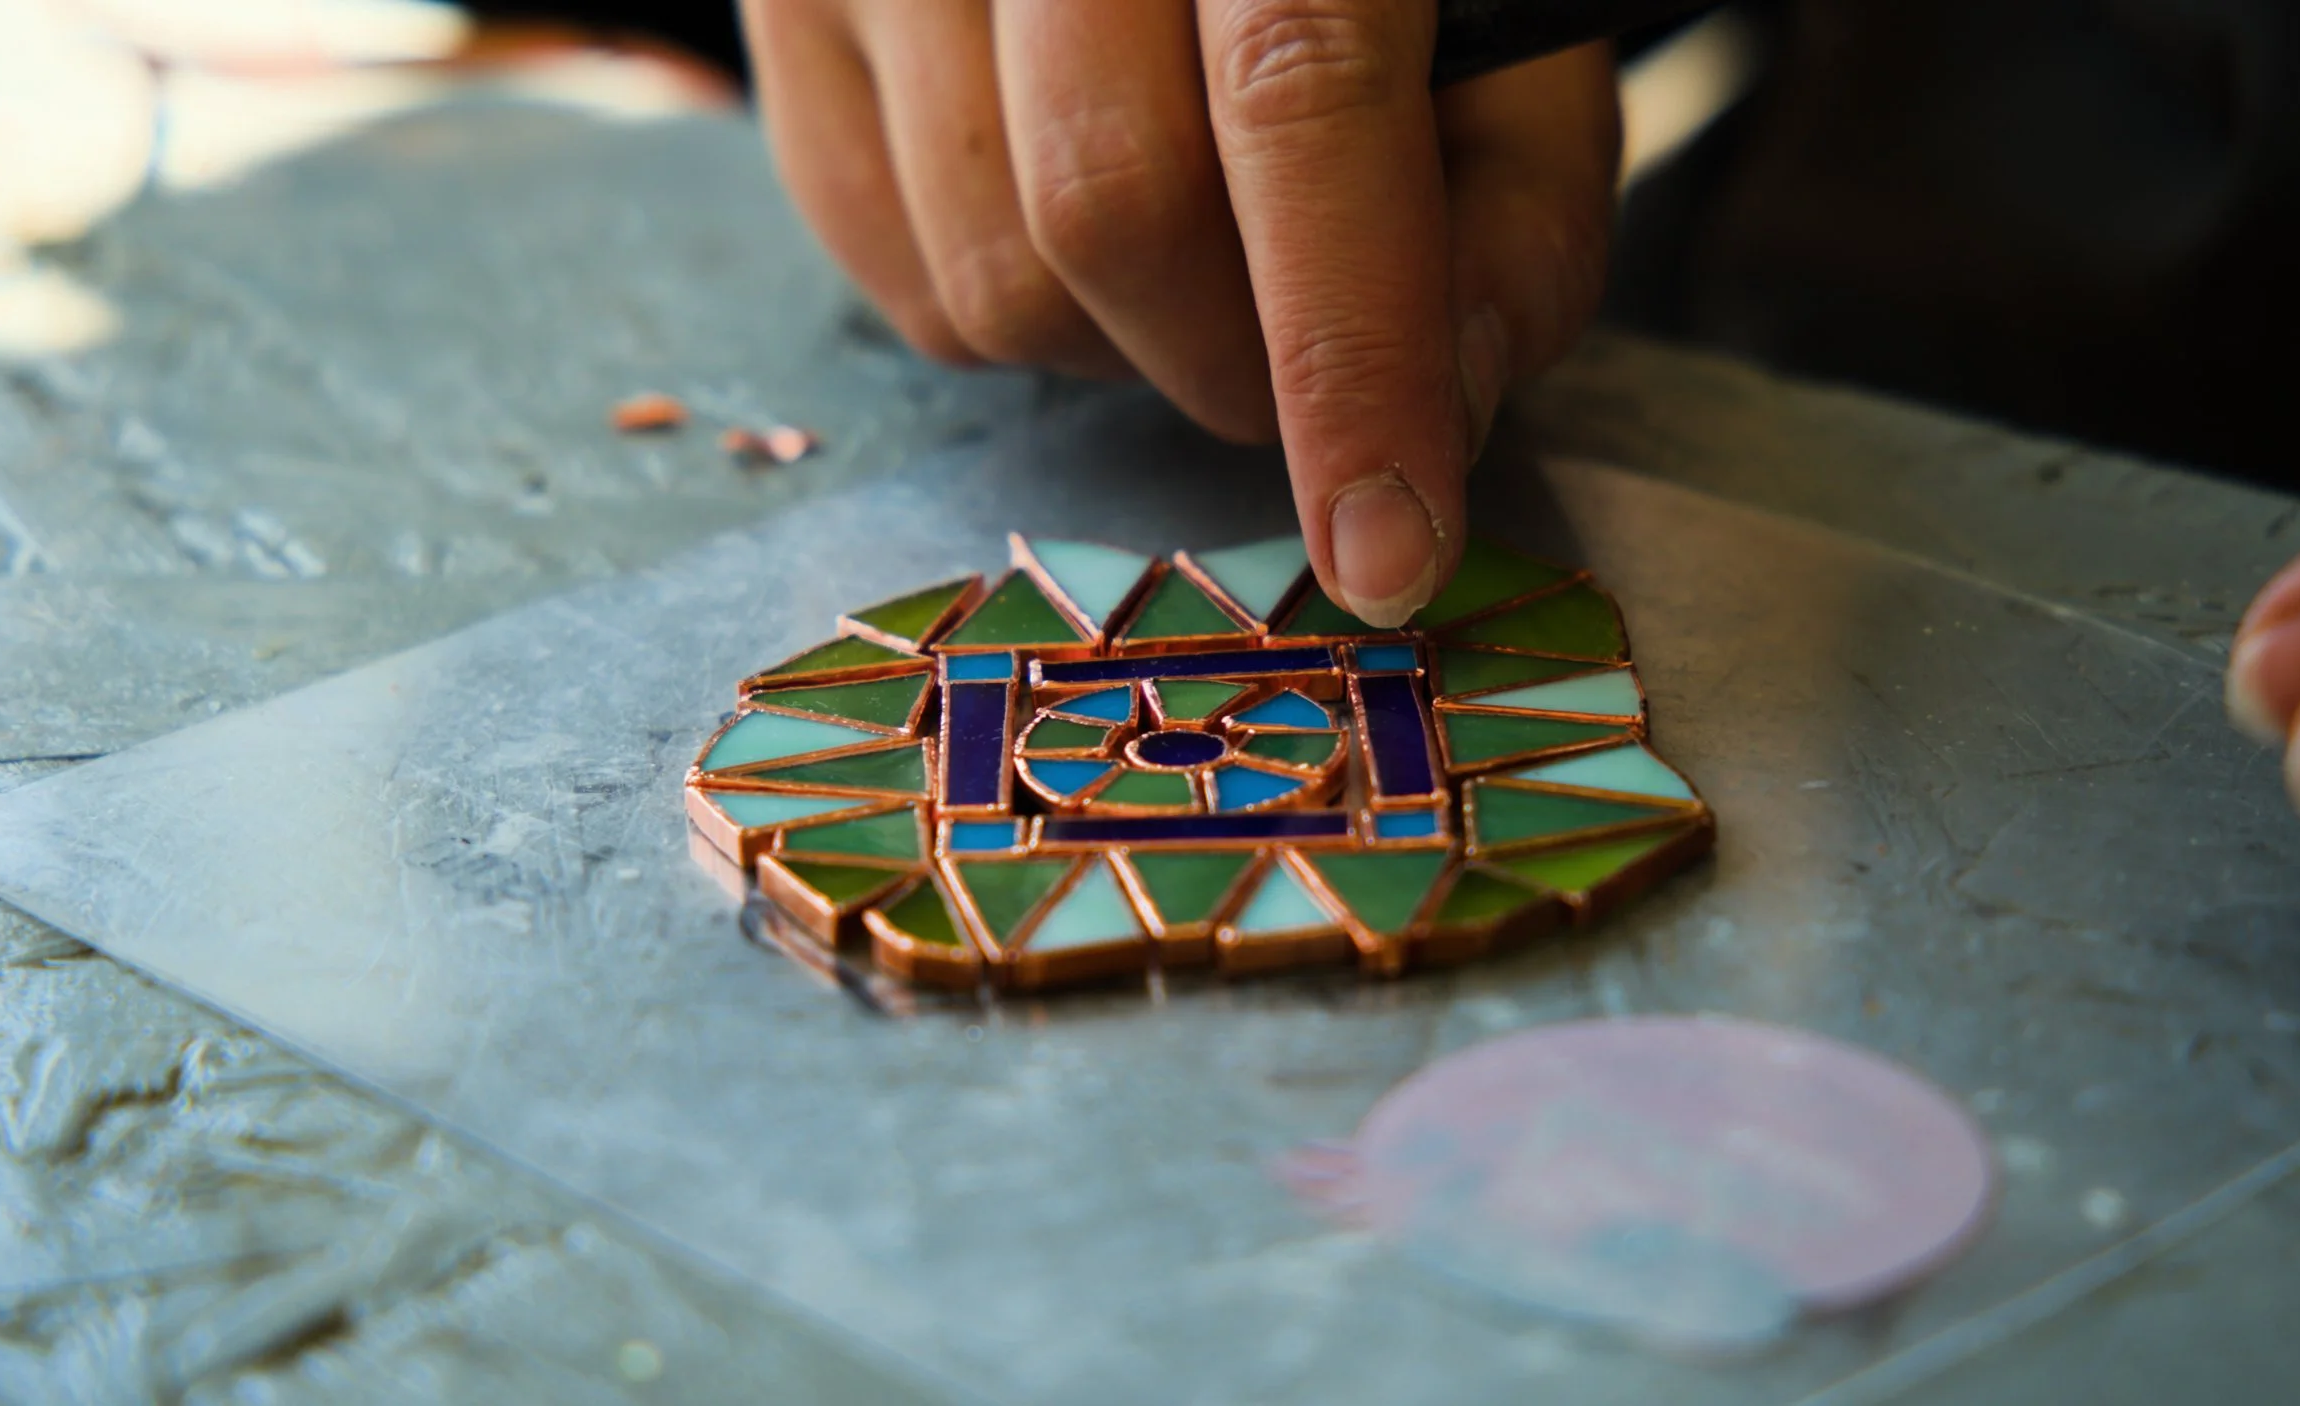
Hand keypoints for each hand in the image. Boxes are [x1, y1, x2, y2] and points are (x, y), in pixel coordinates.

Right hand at [741, 0, 1621, 624]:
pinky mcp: (783, 9)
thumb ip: (1516, 197)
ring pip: (985, 270)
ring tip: (1186, 255)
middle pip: (1108, 206)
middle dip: (1231, 363)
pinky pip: (886, 267)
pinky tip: (1066, 227)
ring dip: (1116, 344)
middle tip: (1300, 368)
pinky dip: (1004, 309)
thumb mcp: (1496, 17)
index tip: (1386, 549)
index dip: (1349, 346)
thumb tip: (1439, 412)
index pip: (1296, 98)